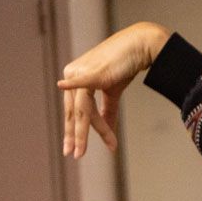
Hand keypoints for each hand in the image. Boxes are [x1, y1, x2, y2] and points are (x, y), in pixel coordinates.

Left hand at [56, 22, 170, 157]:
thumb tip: (107, 134)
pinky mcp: (93, 72)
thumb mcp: (113, 92)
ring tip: (84, 150)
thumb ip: (107, 112)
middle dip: (75, 135)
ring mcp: (81, 72)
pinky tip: (62, 87)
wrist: (140, 45)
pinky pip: (83, 87)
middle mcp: (73, 74)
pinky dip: (73, 88)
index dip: (76, 131)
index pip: (75, 111)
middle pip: (74, 112)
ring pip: (81, 110)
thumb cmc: (126, 65)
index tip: (77, 149)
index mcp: (75, 78)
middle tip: (75, 155)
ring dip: (85, 132)